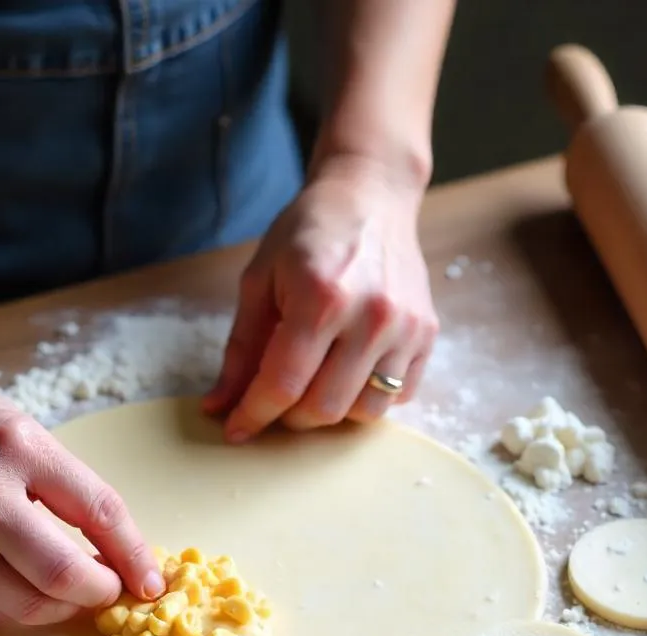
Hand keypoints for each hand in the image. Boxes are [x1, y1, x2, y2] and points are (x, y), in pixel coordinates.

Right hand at [0, 352, 163, 624]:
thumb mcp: (15, 428)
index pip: (99, 512)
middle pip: (63, 577)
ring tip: (65, 593)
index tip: (149, 580)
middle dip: (99, 593)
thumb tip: (115, 550)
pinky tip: (16, 586)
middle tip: (107, 591)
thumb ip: (62, 485)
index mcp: (14, 447)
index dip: (135, 556)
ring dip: (58, 608)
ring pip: (22, 608)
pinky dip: (10, 606)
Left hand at [204, 156, 437, 439]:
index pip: (283, 384)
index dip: (254, 415)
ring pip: (363, 412)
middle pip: (323, 408)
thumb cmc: (309, 232)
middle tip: (275, 400)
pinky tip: (347, 373)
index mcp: (321, 298)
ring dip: (330, 412)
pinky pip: (397, 397)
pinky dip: (367, 399)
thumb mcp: (260, 279)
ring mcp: (406, 328)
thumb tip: (218, 405)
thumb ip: (241, 348)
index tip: (235, 430)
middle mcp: (371, 317)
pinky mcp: (428, 334)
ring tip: (313, 386)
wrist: (372, 195)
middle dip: (289, 418)